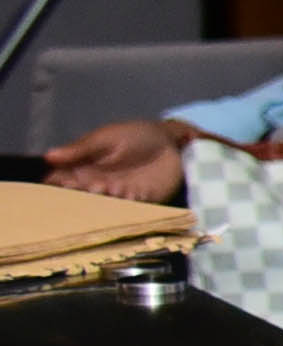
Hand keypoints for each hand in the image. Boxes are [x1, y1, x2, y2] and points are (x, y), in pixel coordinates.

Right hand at [44, 118, 192, 206]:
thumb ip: (81, 149)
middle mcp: (96, 187)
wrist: (171, 142)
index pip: (60, 182)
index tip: (59, 183)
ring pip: (103, 206)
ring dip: (103, 201)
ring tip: (106, 188)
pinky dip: (126, 205)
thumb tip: (48, 156)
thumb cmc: (135, 135)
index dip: (56, 186)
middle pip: (79, 199)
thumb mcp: (106, 138)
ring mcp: (117, 197)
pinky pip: (129, 209)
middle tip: (87, 186)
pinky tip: (127, 195)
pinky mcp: (140, 202)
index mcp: (82, 170)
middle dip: (80, 197)